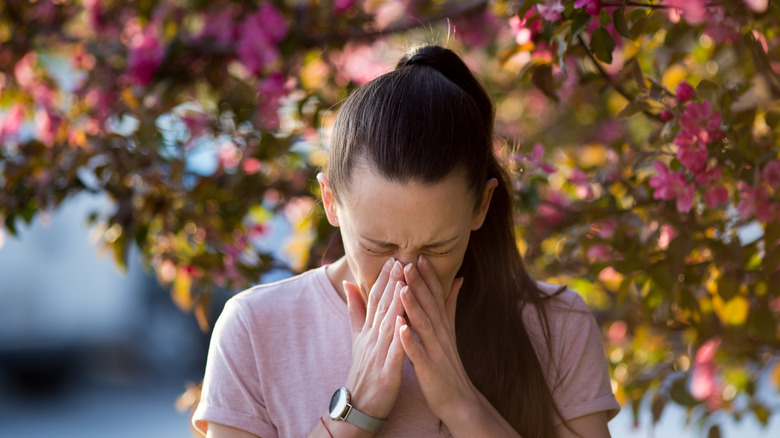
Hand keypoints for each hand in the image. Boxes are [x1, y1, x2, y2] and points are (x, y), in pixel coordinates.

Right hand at [342, 257, 406, 419]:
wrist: (359, 406)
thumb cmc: (364, 370)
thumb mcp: (357, 338)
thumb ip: (355, 310)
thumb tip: (348, 283)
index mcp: (368, 330)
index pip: (375, 299)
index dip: (384, 278)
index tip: (394, 257)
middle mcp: (372, 338)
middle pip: (381, 306)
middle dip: (391, 282)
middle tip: (400, 259)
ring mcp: (378, 355)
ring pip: (388, 324)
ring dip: (395, 302)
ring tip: (403, 282)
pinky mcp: (387, 372)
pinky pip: (394, 352)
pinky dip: (399, 336)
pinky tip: (404, 321)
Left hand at [399, 256, 476, 422]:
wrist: (459, 400)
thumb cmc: (449, 364)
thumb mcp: (451, 331)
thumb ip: (450, 305)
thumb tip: (458, 279)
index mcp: (442, 325)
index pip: (436, 295)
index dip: (428, 276)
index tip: (418, 256)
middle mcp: (441, 334)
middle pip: (429, 305)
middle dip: (419, 283)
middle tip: (407, 261)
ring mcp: (435, 351)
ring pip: (423, 325)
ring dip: (413, 306)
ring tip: (403, 288)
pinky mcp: (428, 368)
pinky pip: (418, 353)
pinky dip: (410, 340)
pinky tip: (400, 328)